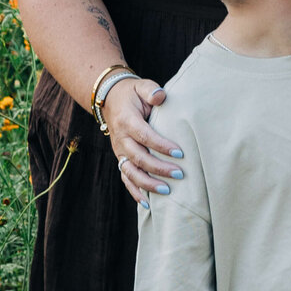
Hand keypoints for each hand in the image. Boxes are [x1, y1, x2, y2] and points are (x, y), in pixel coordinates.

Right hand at [104, 77, 185, 205]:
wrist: (110, 99)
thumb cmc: (132, 93)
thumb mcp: (141, 86)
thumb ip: (151, 90)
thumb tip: (160, 96)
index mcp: (127, 120)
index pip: (145, 136)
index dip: (161, 145)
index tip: (180, 152)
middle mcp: (121, 139)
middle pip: (139, 158)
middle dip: (159, 168)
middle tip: (180, 174)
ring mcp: (119, 151)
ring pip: (131, 172)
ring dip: (148, 184)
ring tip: (167, 191)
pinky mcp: (121, 159)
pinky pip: (126, 178)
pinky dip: (135, 192)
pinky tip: (148, 204)